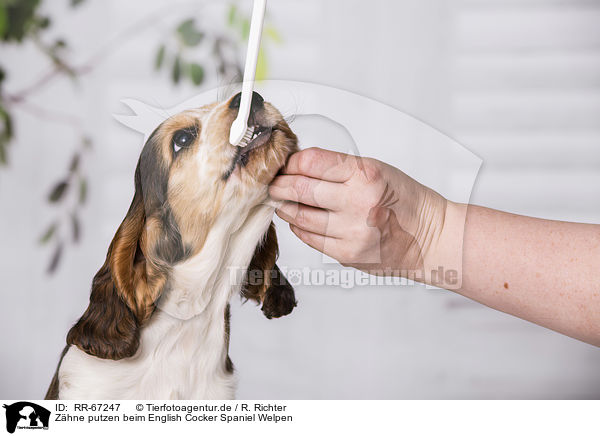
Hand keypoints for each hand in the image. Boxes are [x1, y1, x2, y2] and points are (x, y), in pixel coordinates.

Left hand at [269, 148, 448, 277]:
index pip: (311, 162)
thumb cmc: (405, 200)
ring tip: (283, 200)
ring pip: (299, 216)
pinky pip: (309, 237)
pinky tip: (299, 219)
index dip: (291, 162)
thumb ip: (338, 168)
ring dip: (285, 206)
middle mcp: (357, 203)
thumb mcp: (377, 170)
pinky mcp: (346, 254)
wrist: (430, 238)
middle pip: (299, 189)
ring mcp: (351, 232)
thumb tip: (297, 167)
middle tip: (273, 182)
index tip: (286, 164)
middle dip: (280, 184)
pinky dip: (299, 226)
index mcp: (366, 175)